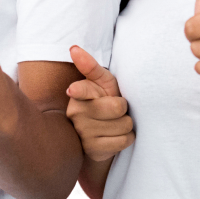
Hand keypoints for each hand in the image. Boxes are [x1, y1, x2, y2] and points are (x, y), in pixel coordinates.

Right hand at [66, 46, 134, 163]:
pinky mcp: (93, 149)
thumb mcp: (101, 82)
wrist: (100, 134)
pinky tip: (116, 135)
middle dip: (124, 108)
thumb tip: (73, 48)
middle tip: (116, 109)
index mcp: (78, 92)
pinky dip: (127, 138)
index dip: (78, 90)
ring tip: (116, 123)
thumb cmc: (103, 100)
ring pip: (124, 125)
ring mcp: (83, 133)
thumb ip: (90, 66)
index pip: (80, 90)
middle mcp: (76, 112)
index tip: (72, 90)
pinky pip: (123, 141)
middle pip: (118, 107)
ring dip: (126, 124)